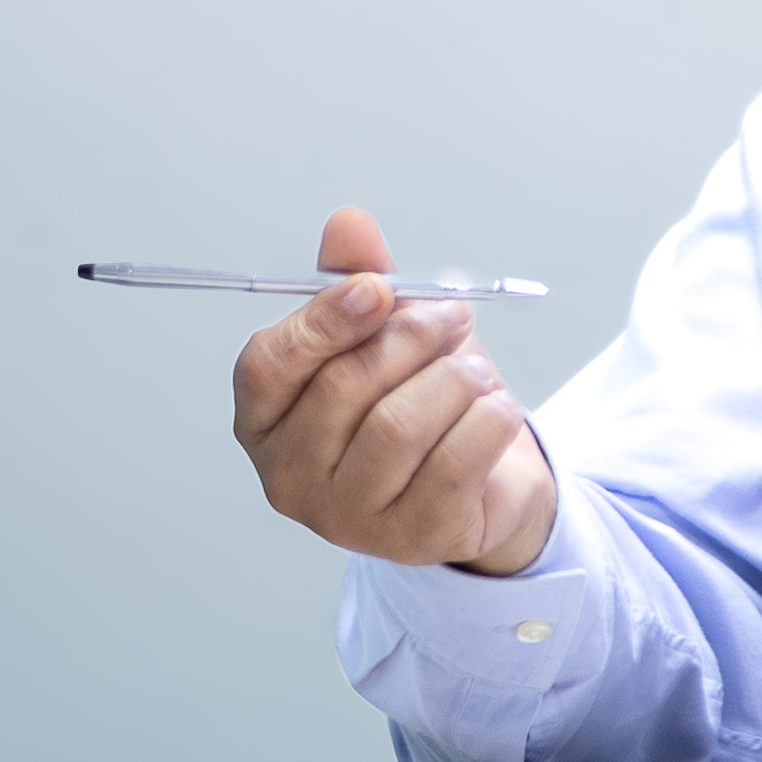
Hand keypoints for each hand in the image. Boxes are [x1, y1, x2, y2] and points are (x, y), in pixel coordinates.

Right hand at [231, 206, 556, 574]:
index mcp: (264, 420)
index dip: (323, 320)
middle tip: (451, 317)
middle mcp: (290, 476)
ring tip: (476, 368)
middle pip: (344, 388)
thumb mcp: (388, 335)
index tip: (378, 289)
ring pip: (401, 425)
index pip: (269, 366)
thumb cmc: (419, 405)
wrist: (483, 488)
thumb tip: (348, 223)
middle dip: (411, 338)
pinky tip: (496, 407)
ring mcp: (347, 518)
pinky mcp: (412, 538)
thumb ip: (361, 280)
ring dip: (455, 379)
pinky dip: (489, 419)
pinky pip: (457, 461)